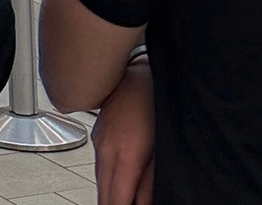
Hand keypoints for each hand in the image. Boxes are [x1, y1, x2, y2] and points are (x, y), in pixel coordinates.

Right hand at [91, 61, 154, 204]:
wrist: (136, 71)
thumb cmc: (154, 101)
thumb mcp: (163, 147)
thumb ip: (152, 180)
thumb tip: (146, 202)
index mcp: (125, 155)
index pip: (117, 200)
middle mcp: (106, 150)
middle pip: (104, 194)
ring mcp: (99, 142)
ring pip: (99, 181)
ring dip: (110, 195)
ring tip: (124, 201)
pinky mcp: (98, 136)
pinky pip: (99, 166)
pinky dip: (107, 180)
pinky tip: (118, 185)